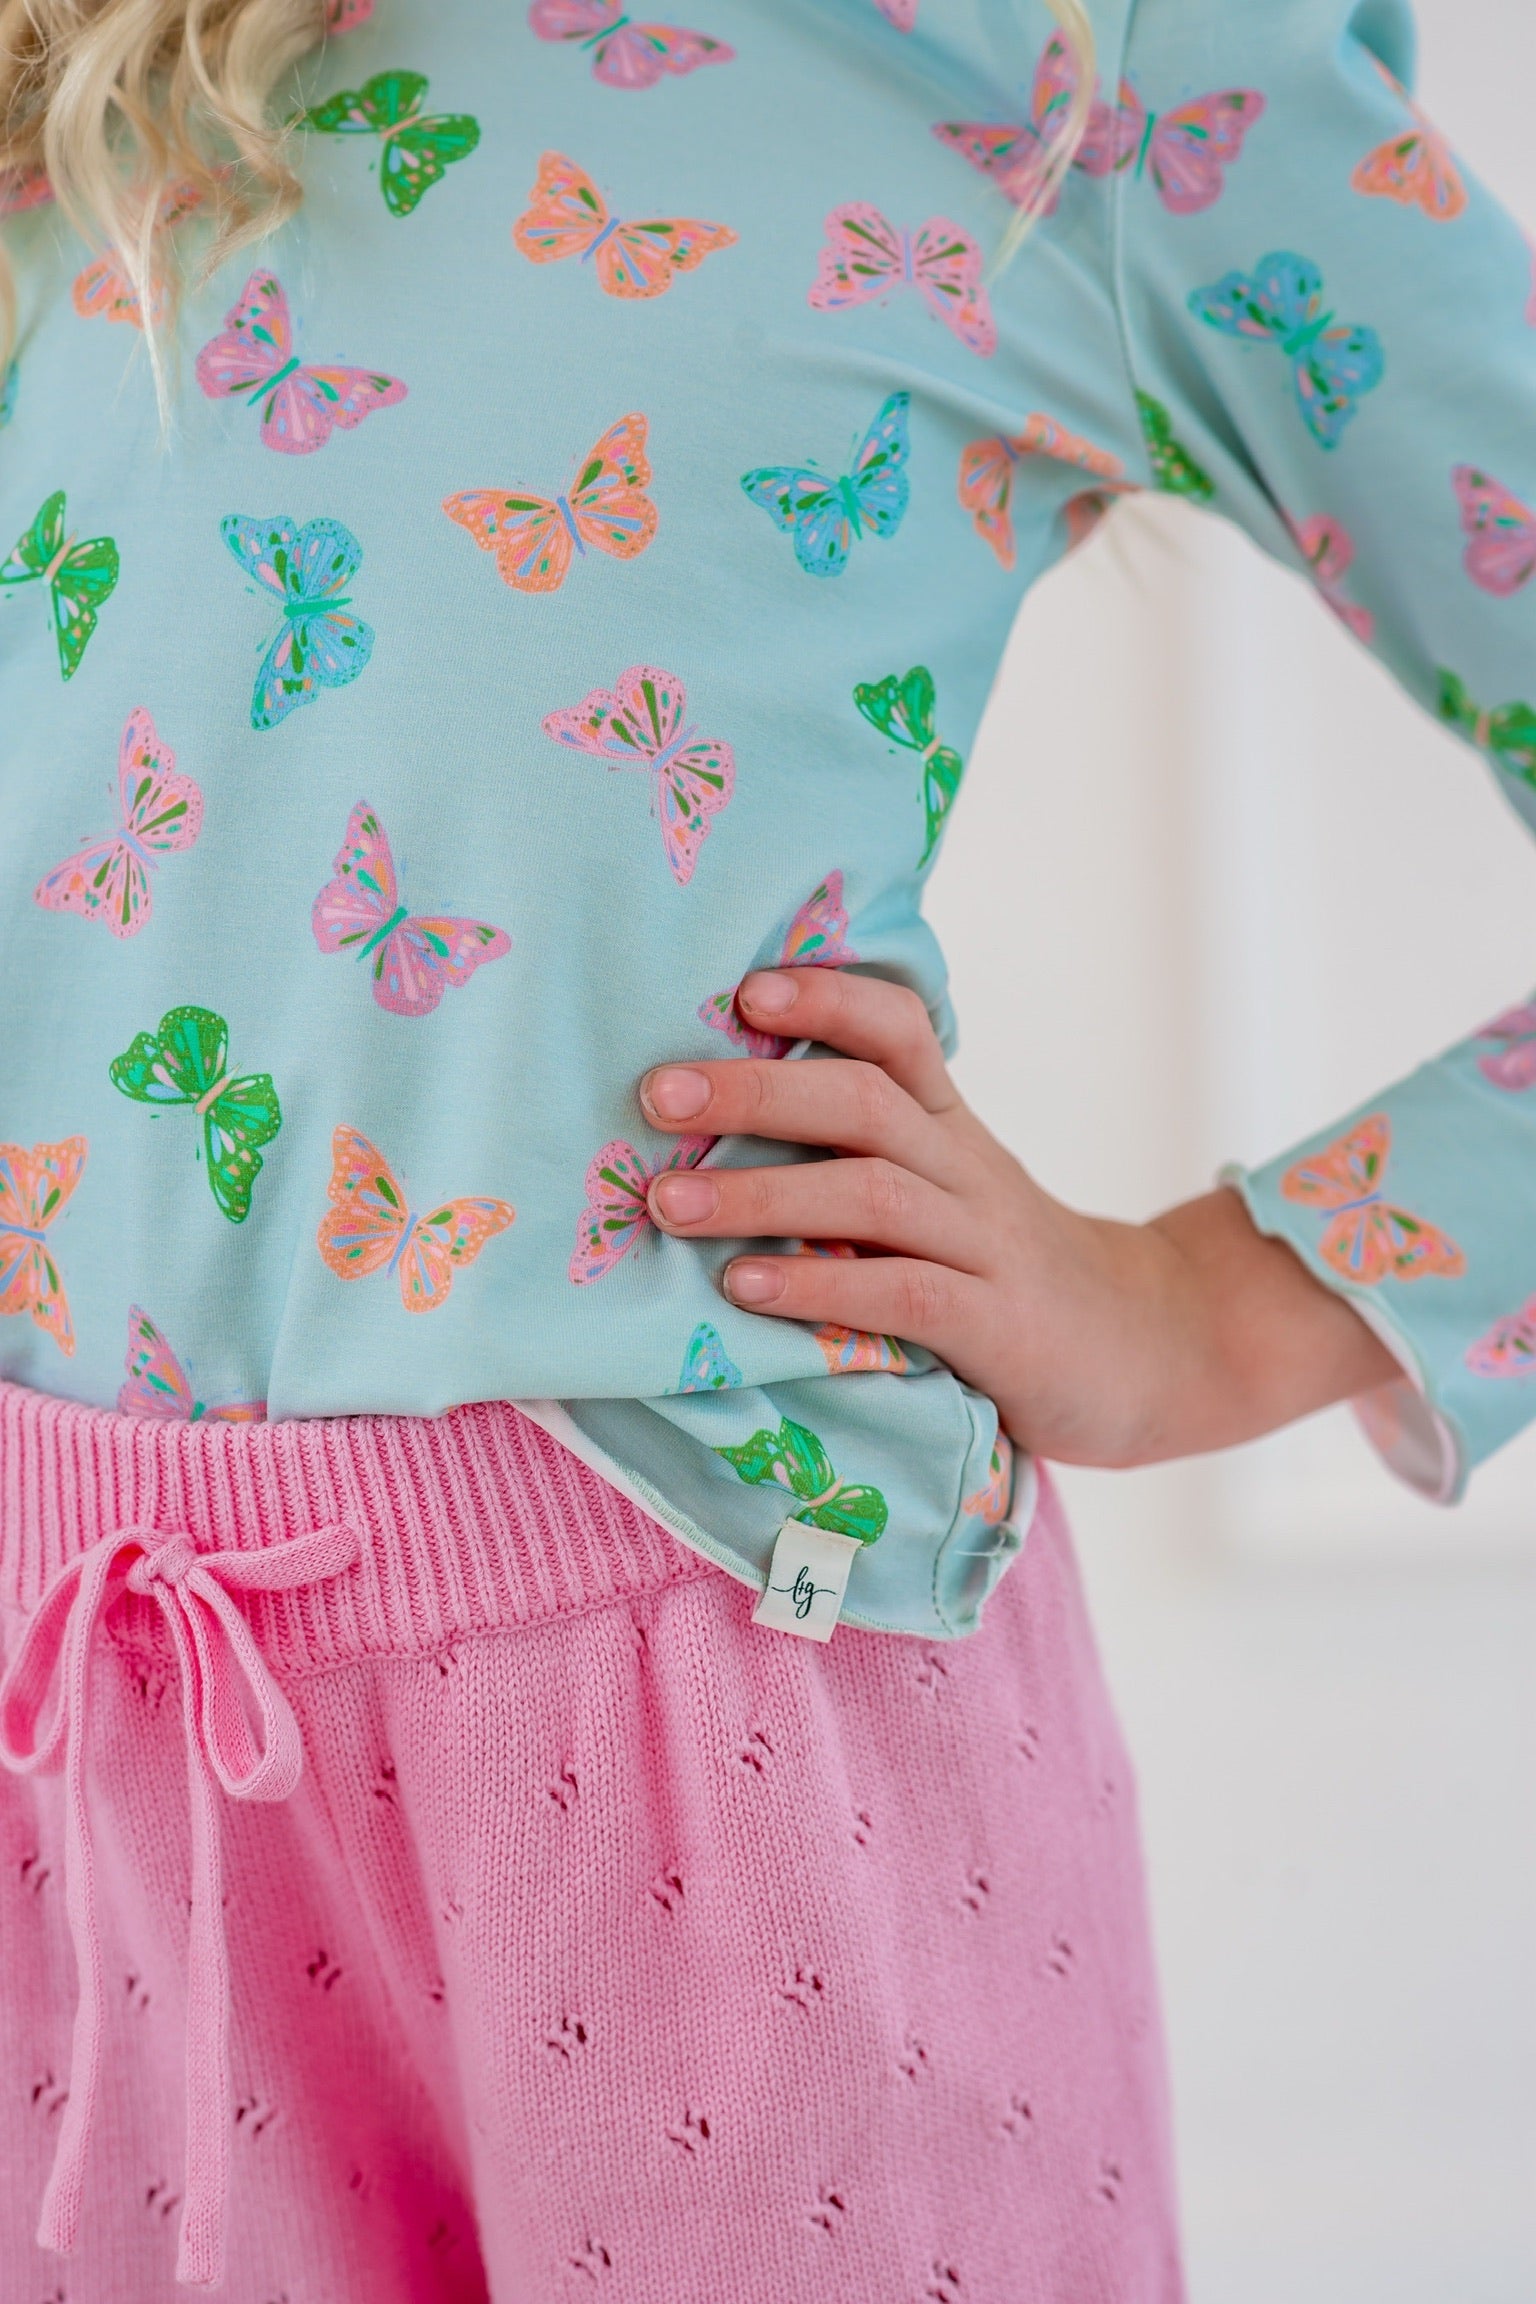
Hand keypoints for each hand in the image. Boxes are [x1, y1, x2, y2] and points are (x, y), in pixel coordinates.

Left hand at [640, 967, 1397, 1467]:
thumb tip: (718, 1124)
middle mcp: (969, 1170)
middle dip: (755, 1088)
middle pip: (864, 1099)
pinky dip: (816, 1286)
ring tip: (668, 1202)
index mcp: (952, 1129)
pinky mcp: (999, 1328)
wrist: (1153, 1354)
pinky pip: (903, 1293)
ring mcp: (988, 1247)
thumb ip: (863, 1160)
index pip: (900, 1029)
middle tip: (656, 1093)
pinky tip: (744, 1289)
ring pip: (872, 1192)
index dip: (827, 997)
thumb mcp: (950, 1196)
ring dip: (761, 1192)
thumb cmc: (1010, 1277)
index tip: (744, 987)